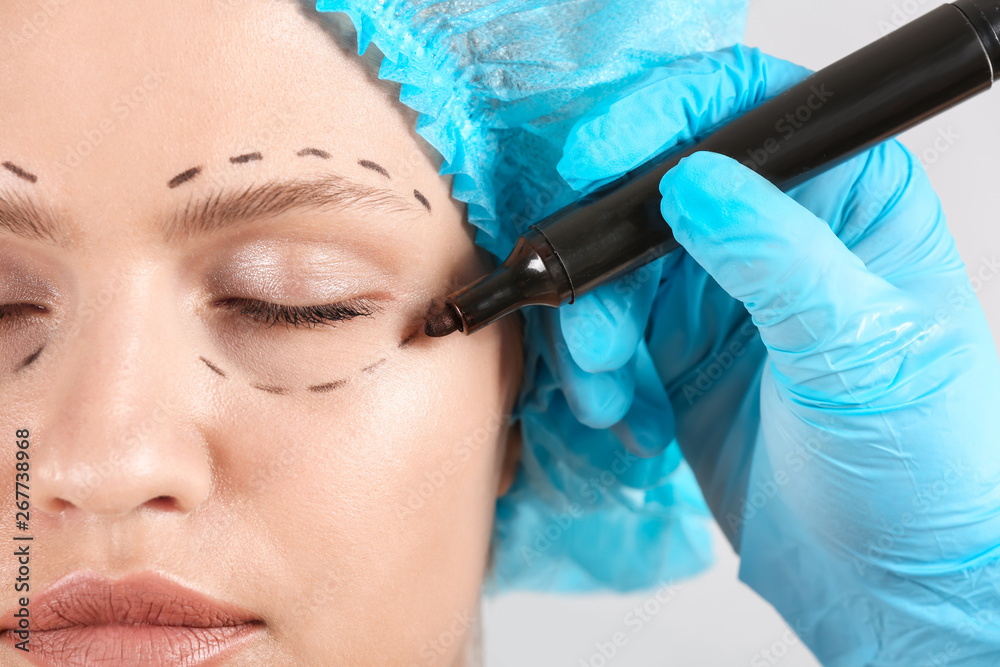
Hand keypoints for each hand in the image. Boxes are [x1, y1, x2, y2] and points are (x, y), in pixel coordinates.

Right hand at [558, 43, 999, 662]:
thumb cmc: (924, 470)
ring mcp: (723, 292)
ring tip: (611, 390)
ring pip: (613, 266)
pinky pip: (607, 332)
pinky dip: (598, 372)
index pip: (747, 111)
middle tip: (595, 327)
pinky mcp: (681, 350)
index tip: (592, 162)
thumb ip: (779, 259)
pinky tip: (630, 415)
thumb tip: (696, 183)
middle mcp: (777, 232)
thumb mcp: (862, 354)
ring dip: (591, 329)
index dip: (660, 120)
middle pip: (651, 190)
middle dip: (604, 258)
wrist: (885, 581)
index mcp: (850, 199)